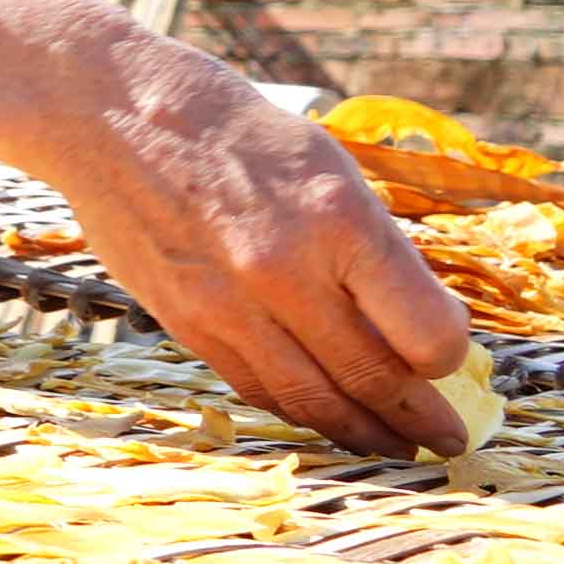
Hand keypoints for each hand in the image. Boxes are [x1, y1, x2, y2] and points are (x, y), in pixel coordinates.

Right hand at [45, 63, 483, 455]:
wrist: (111, 116)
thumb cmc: (235, 133)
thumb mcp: (328, 168)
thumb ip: (371, 248)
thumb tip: (416, 325)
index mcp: (338, 222)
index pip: (424, 334)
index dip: (448, 357)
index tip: (452, 358)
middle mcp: (284, 272)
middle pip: (372, 378)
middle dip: (420, 420)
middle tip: (447, 440)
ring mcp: (227, 304)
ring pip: (311, 399)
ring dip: (362, 433)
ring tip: (393, 447)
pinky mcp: (185, 322)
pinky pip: (255, 385)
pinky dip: (297, 408)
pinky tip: (322, 414)